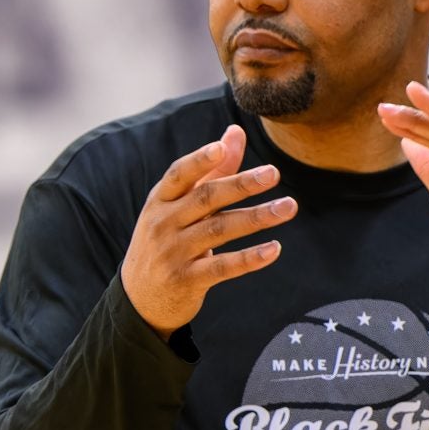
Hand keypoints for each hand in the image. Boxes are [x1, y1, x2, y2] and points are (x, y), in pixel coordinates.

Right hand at [120, 125, 295, 337]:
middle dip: (241, 184)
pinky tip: (274, 248)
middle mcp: (164, 224)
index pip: (179, 175)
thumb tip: (235, 131)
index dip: (199, 160)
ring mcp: (174, 253)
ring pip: (219, 230)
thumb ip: (211, 170)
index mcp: (161, 200)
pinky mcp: (187, 280)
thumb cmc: (167, 239)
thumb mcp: (179, 205)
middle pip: (206, 199)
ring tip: (289, 207)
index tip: (222, 148)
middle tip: (273, 173)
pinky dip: (250, 258)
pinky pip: (223, 267)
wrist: (139, 298)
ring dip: (257, 217)